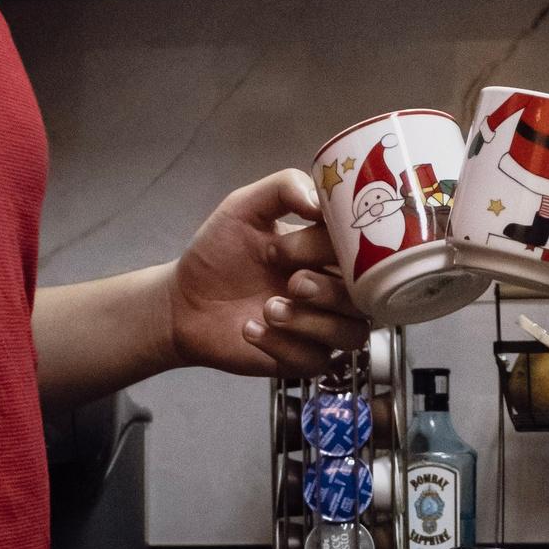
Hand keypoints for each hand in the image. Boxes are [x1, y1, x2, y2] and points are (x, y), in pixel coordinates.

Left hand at [165, 169, 367, 376]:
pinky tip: (250, 329)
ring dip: (311, 322)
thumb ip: (284, 188)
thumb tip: (320, 201)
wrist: (184, 299)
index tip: (295, 246)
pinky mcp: (301, 360)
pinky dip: (282, 345)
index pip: (362, 252)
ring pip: (351, 335)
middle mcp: (332, 291)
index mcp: (327, 253)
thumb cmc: (218, 253)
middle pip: (364, 298)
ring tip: (268, 309)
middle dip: (330, 291)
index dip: (338, 250)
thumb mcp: (244, 206)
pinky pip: (314, 361)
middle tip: (292, 283)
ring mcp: (320, 328)